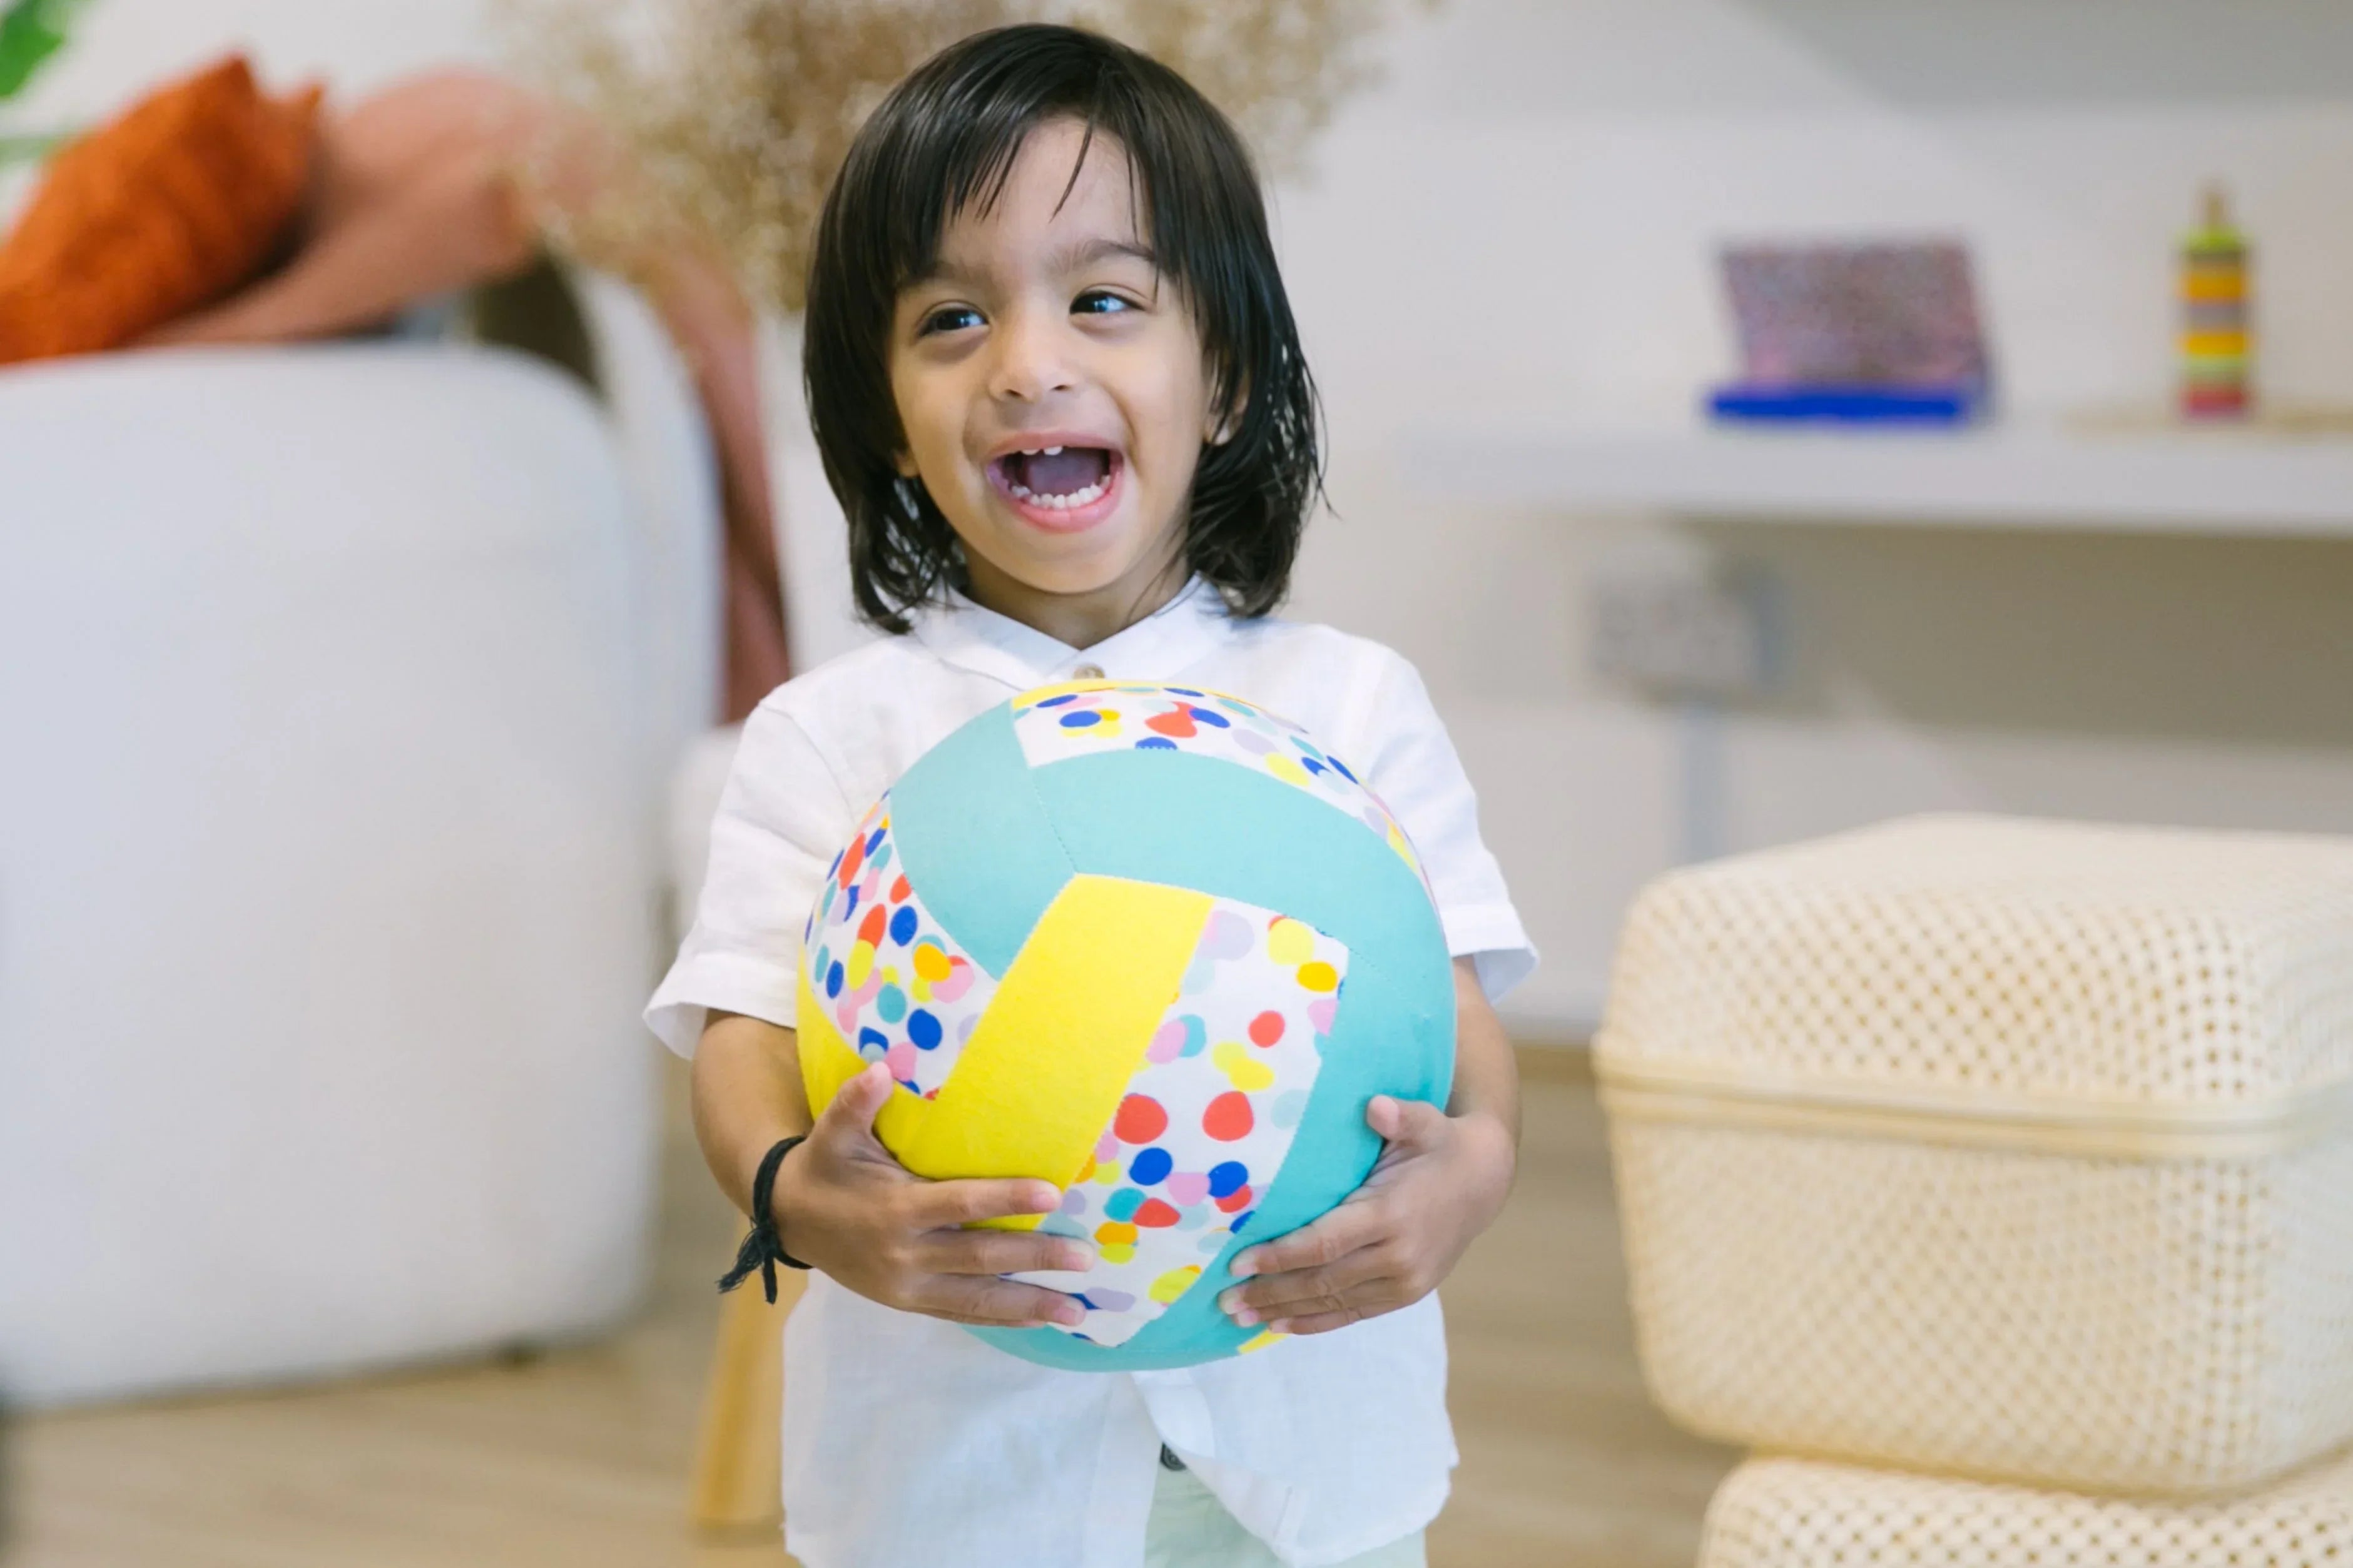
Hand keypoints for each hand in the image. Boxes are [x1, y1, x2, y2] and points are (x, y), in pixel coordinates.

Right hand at [773, 1062, 1093, 1328]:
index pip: (961, 1204)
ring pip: (977, 1299)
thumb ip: (856, 1103)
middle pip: (981, 1259)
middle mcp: (906, 1255)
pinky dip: (1000, 1319)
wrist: (786, 1222)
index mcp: (895, 1210)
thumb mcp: (832, 1133)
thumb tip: (880, 1069)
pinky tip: (1037, 1319)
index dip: (1007, 1199)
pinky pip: (960, 1314)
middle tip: (1085, 1256)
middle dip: (1035, 1258)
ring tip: (1075, 1310)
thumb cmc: (823, 1168)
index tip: (1053, 1193)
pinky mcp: (908, 1303)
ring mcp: (908, 1287)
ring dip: (1029, 1304)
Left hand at [1216, 1096, 1514, 1336]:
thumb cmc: (1440, 1146)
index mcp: (1392, 1214)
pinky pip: (1353, 1314)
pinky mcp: (1404, 1295)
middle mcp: (1398, 1257)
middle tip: (1223, 1299)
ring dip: (1284, 1311)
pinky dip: (1315, 1322)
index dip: (1279, 1256)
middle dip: (1270, 1291)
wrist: (1484, 1183)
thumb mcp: (1426, 1123)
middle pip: (1322, 1281)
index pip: (1324, 1243)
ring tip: (1239, 1317)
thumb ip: (1400, 1115)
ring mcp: (1403, 1283)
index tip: (1237, 1262)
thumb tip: (1374, 1106)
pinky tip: (1281, 1325)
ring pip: (1333, 1303)